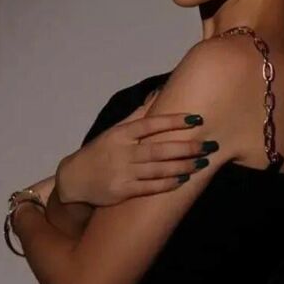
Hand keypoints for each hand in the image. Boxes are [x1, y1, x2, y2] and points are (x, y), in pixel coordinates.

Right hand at [55, 99, 216, 205]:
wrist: (74, 179)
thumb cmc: (101, 151)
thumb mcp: (115, 130)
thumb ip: (138, 114)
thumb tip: (159, 92)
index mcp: (121, 133)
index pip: (151, 124)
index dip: (173, 120)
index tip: (196, 119)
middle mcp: (123, 152)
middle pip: (159, 149)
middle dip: (186, 147)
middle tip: (209, 145)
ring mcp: (123, 172)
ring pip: (158, 169)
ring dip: (182, 166)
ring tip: (202, 163)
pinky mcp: (123, 191)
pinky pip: (150, 188)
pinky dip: (168, 184)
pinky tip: (184, 179)